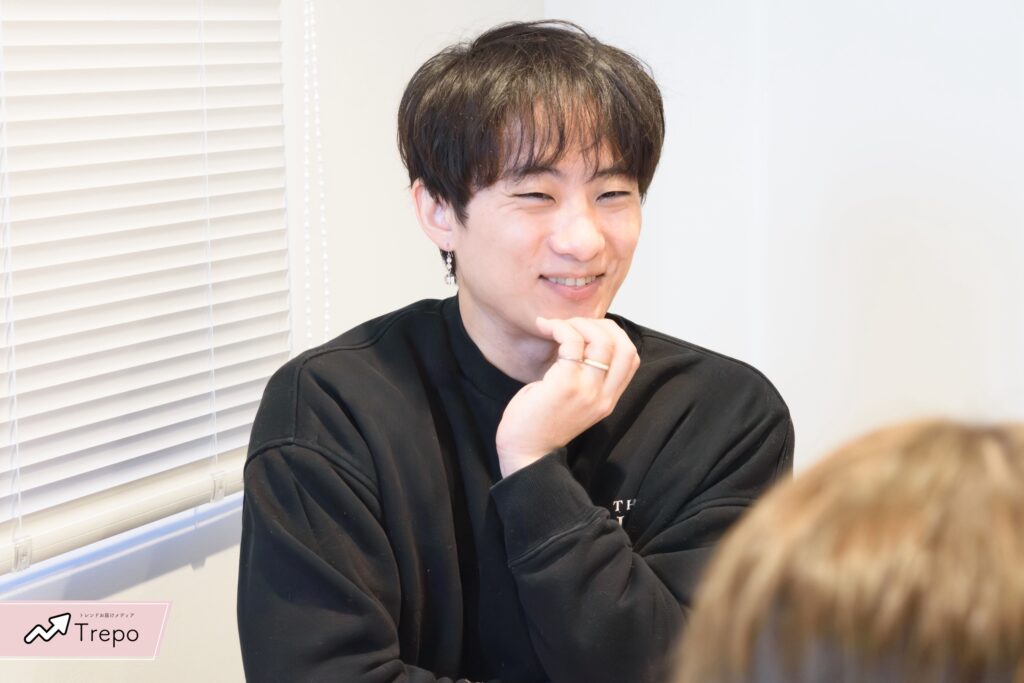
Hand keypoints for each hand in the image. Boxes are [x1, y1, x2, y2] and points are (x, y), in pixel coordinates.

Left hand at [495, 316, 640, 476]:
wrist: (525, 452)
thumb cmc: (541, 423)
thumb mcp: (573, 400)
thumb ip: (584, 376)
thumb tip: (580, 337)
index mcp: (608, 400)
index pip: (631, 357)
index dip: (614, 334)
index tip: (587, 330)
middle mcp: (603, 396)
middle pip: (623, 345)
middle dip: (600, 324)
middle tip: (572, 325)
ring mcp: (587, 391)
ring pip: (601, 340)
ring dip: (578, 323)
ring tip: (556, 325)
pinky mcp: (566, 385)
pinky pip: (572, 343)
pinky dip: (560, 328)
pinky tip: (545, 328)